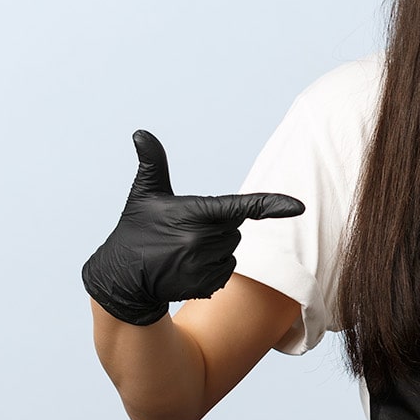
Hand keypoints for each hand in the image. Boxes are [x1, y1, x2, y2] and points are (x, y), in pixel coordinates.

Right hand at [82, 129, 304, 325]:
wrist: (120, 279)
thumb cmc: (136, 230)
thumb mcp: (144, 194)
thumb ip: (153, 162)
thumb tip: (140, 134)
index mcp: (196, 213)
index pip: (242, 207)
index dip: (272, 205)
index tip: (299, 207)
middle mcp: (203, 241)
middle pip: (235, 229)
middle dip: (217, 228)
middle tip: (184, 232)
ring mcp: (204, 266)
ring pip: (231, 251)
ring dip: (215, 250)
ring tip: (182, 252)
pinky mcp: (206, 286)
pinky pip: (226, 271)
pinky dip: (212, 269)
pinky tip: (186, 269)